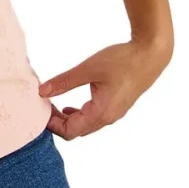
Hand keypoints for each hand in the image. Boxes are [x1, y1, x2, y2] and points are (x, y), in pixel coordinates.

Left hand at [38, 36, 172, 139]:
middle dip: (56, 122)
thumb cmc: (121, 61)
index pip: (70, 132)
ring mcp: (114, 113)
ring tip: (51, 104)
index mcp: (101, 113)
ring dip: (67, 119)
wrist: (150, 55)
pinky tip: (68, 105)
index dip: (51, 125)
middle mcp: (108, 118)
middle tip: (41, 106)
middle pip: (76, 131)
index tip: (38, 109)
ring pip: (85, 126)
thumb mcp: (87, 69)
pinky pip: (93, 118)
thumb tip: (41, 91)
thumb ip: (64, 81)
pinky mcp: (116, 106)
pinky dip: (78, 114)